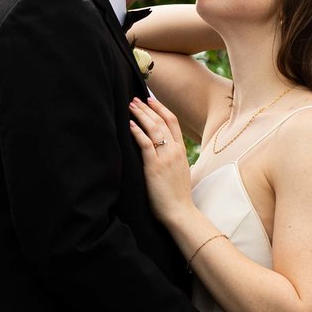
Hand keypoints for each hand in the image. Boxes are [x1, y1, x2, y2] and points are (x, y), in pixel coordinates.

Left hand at [128, 97, 194, 221]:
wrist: (180, 211)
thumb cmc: (177, 196)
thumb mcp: (180, 172)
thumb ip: (173, 160)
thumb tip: (163, 154)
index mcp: (181, 151)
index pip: (172, 122)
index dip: (161, 109)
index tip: (151, 100)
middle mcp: (175, 150)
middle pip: (162, 121)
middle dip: (148, 108)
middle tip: (136, 99)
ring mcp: (166, 158)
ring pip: (154, 129)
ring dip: (141, 115)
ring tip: (131, 106)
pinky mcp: (154, 166)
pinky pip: (145, 144)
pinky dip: (137, 132)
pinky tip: (130, 124)